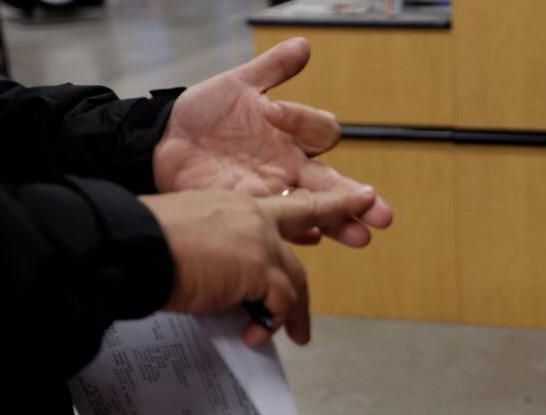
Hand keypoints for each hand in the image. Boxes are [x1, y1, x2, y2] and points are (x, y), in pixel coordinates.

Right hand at [141, 185, 376, 346]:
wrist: (131, 247)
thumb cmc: (144, 244)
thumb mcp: (187, 238)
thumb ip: (218, 251)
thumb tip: (225, 283)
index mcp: (235, 204)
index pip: (286, 202)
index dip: (321, 201)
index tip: (353, 196)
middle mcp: (252, 215)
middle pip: (307, 224)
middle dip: (340, 224)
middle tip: (365, 231)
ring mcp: (258, 240)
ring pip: (295, 278)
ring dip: (296, 312)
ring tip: (298, 335)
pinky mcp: (258, 267)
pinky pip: (280, 303)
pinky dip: (272, 324)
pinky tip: (255, 337)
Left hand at [151, 37, 393, 241]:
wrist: (164, 141)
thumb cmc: (205, 114)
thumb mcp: (237, 85)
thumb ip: (272, 68)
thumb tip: (304, 44)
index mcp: (291, 137)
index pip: (322, 132)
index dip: (302, 121)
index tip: (271, 112)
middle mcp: (291, 167)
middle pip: (335, 185)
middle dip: (359, 200)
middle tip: (382, 213)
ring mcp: (273, 192)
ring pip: (316, 211)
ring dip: (338, 224)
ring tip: (359, 237)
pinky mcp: (250, 210)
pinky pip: (279, 225)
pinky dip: (295, 234)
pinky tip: (309, 239)